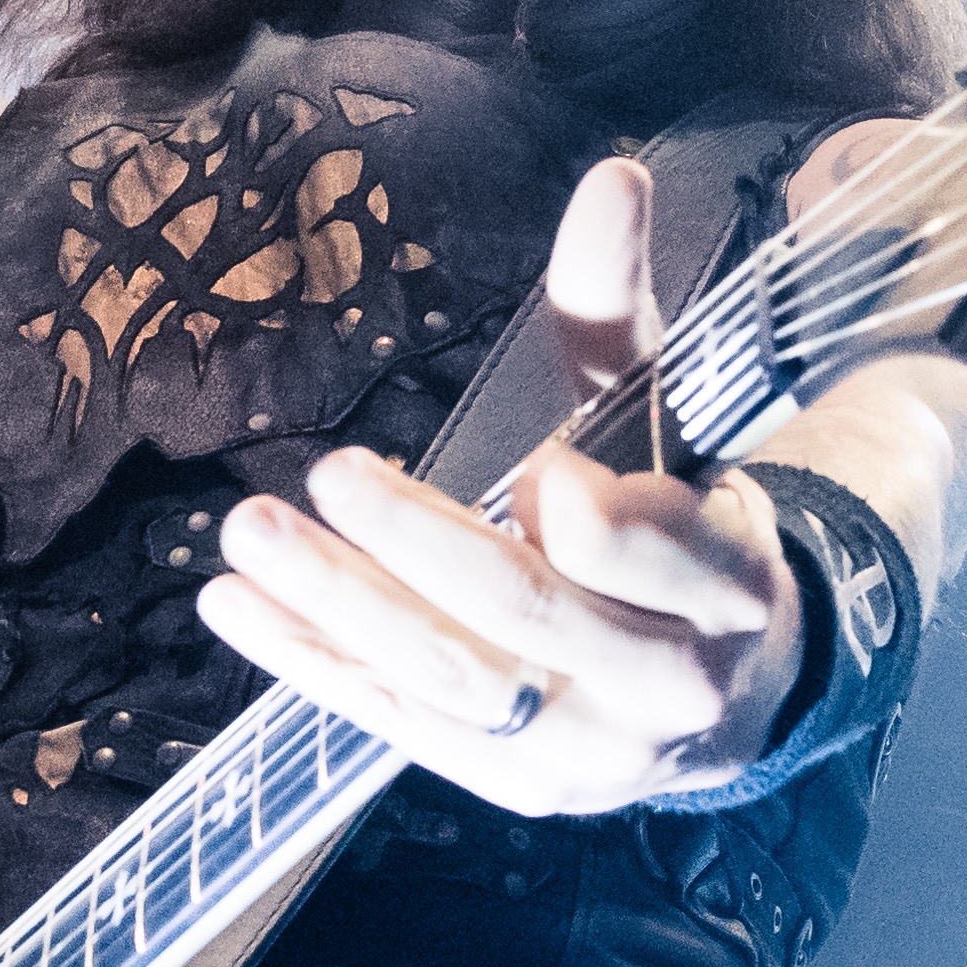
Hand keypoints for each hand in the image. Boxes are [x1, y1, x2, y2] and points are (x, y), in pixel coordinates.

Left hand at [198, 157, 805, 813]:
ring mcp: (590, 754)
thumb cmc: (674, 530)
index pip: (653, 553)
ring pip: (456, 685)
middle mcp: (667, 686)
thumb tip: (610, 176)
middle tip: (329, 478)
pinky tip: (240, 609)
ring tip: (248, 538)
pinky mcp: (519, 791)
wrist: (724, 695)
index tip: (533, 467)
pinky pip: (405, 731)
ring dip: (343, 611)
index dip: (593, 519)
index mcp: (726, 585)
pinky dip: (316, 668)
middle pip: (532, 616)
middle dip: (422, 548)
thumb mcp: (661, 424)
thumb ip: (618, 313)